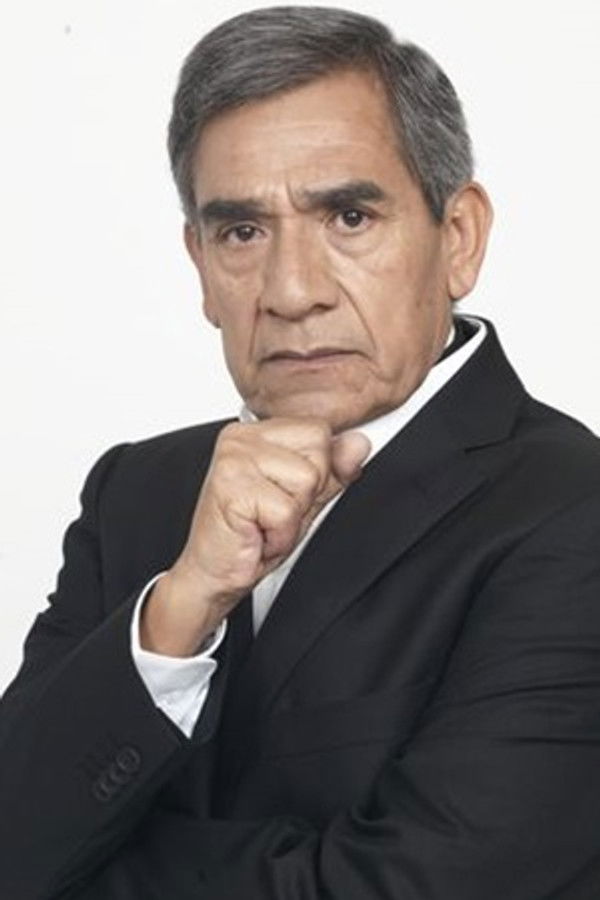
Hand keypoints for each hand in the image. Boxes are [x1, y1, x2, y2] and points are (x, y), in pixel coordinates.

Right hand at [140, 418, 370, 654]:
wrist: (211, 575)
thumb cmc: (251, 537)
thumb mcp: (304, 499)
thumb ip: (333, 470)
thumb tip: (359, 443)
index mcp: (257, 432)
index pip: (319, 431)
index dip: (317, 472)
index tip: (284, 495)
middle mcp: (241, 437)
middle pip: (318, 451)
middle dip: (306, 494)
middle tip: (273, 514)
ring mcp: (233, 458)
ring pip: (306, 480)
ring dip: (293, 517)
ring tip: (265, 524)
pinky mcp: (231, 486)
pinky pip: (286, 510)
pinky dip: (279, 535)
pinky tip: (256, 536)